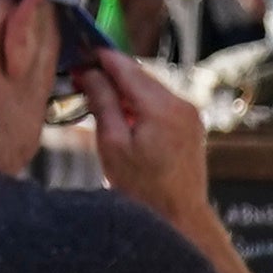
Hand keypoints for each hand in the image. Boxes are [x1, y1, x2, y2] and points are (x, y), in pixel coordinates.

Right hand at [81, 41, 212, 233]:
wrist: (179, 218)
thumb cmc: (143, 190)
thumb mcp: (113, 144)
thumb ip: (102, 102)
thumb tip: (91, 72)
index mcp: (162, 107)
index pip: (126, 68)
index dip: (101, 58)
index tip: (81, 54)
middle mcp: (182, 105)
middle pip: (140, 76)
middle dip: (111, 74)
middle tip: (82, 77)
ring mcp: (190, 115)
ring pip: (150, 89)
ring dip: (125, 89)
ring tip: (97, 98)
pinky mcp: (191, 126)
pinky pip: (161, 104)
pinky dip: (140, 103)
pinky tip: (122, 115)